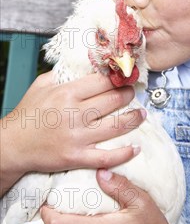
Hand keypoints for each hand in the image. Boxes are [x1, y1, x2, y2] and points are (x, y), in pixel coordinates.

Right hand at [1, 71, 146, 187]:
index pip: (103, 81)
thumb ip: (64, 74)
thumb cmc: (28, 113)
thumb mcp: (42, 85)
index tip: (126, 76)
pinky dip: (124, 153)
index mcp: (67, 93)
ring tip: (141, 114)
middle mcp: (75, 114)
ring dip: (134, 119)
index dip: (119, 78)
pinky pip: (107, 157)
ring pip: (116, 126)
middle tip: (133, 93)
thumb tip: (87, 66)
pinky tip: (135, 148)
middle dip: (129, 95)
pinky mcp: (77, 157)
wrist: (13, 145)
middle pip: (114, 100)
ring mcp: (77, 137)